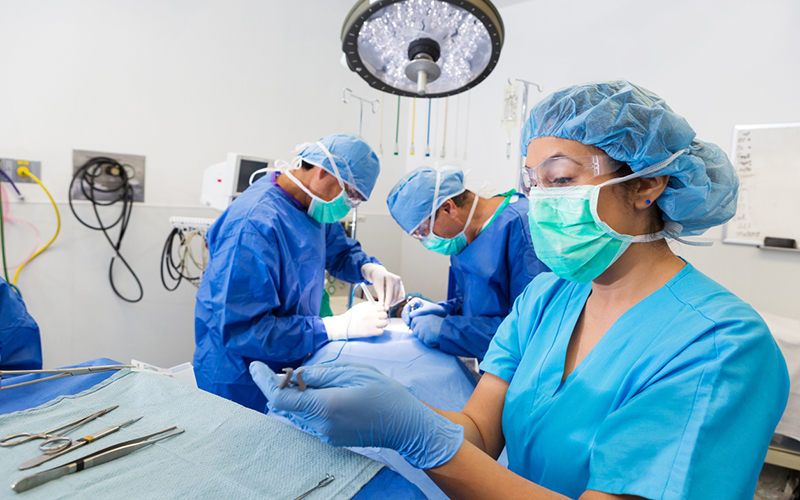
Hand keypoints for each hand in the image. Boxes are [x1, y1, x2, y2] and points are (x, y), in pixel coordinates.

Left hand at [249, 361, 463, 468]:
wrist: (406, 426)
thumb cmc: (385, 394)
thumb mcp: (354, 372)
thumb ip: (321, 373)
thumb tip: (295, 374)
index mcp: (325, 406)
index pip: (280, 398)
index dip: (263, 381)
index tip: (254, 366)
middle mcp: (321, 425)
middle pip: (287, 405)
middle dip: (285, 385)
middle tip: (293, 369)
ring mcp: (325, 435)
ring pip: (298, 412)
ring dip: (299, 395)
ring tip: (321, 381)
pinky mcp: (331, 438)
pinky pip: (310, 419)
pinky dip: (310, 404)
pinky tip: (330, 394)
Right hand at [322, 302, 386, 340]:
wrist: (343, 326)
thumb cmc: (351, 316)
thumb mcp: (360, 307)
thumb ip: (370, 305)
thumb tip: (380, 306)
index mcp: (369, 307)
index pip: (382, 306)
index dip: (380, 309)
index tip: (378, 312)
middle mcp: (372, 315)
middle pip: (385, 314)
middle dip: (381, 316)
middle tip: (377, 319)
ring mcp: (372, 324)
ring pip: (385, 323)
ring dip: (381, 324)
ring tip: (375, 325)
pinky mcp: (371, 332)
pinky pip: (381, 331)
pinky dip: (378, 331)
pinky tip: (373, 330)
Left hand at [361, 263, 405, 308]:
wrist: (381, 274)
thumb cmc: (378, 280)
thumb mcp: (377, 286)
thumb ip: (380, 295)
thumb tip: (382, 304)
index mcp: (390, 278)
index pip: (390, 292)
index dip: (388, 302)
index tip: (385, 308)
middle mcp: (397, 280)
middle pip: (395, 295)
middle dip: (390, 303)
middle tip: (385, 307)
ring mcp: (401, 283)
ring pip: (400, 297)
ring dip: (394, 302)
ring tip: (387, 304)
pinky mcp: (402, 286)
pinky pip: (402, 296)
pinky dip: (397, 300)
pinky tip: (391, 301)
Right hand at [401, 298, 446, 325]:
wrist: (440, 313)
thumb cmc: (435, 309)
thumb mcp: (427, 310)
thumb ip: (419, 312)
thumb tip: (410, 315)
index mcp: (415, 301)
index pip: (407, 307)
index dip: (406, 314)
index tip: (408, 321)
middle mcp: (413, 305)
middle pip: (405, 312)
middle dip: (405, 318)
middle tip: (408, 324)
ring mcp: (413, 311)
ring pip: (406, 316)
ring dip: (407, 321)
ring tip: (410, 326)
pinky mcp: (415, 316)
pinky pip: (410, 319)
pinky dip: (410, 323)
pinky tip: (412, 327)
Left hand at [410, 315, 444, 346]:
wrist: (451, 330)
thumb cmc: (445, 326)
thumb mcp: (434, 320)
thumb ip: (426, 323)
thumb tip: (418, 329)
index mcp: (426, 317)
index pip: (414, 320)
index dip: (414, 326)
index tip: (416, 330)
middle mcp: (423, 322)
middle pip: (415, 331)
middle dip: (421, 335)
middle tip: (430, 336)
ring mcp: (424, 330)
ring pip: (421, 338)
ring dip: (427, 340)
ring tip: (435, 337)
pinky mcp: (426, 337)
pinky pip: (426, 343)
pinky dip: (432, 344)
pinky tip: (437, 340)